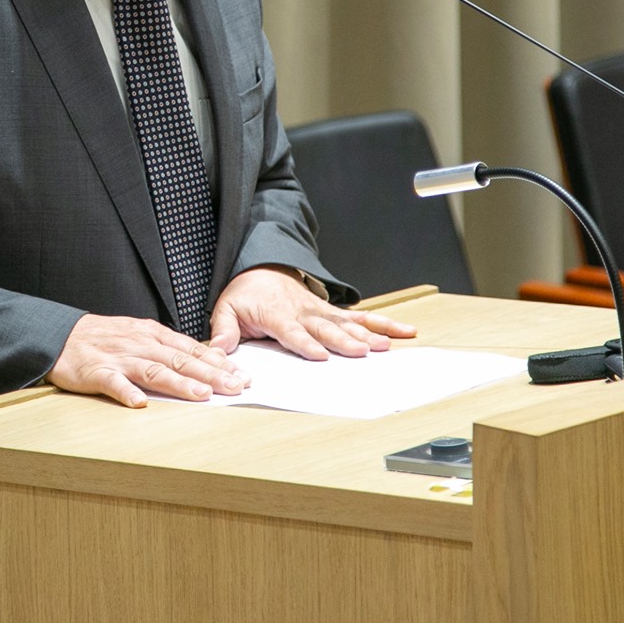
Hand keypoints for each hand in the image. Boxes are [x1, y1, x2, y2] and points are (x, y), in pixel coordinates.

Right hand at [46, 314, 251, 408]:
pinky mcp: (95, 372)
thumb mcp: (140, 335)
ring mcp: (118, 358)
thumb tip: (203, 361)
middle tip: (236, 387)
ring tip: (201, 395)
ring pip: (153, 370)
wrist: (60, 335)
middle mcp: (140, 344)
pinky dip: (125, 392)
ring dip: (179, 383)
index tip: (241, 375)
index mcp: (152, 335)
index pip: (191, 349)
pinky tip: (138, 403)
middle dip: (210, 374)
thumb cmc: (104, 339)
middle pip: (180, 359)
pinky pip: (112, 383)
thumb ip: (168, 348)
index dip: (218, 363)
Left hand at [208, 267, 417, 359]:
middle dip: (344, 341)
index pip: (292, 330)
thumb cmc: (245, 293)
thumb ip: (223, 330)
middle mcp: (303, 311)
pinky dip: (383, 324)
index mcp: (276, 313)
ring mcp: (321, 311)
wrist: (261, 267)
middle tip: (362, 353)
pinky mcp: (332, 312)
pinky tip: (403, 332)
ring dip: (369, 334)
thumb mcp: (226, 308)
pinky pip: (360, 318)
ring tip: (388, 345)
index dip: (305, 343)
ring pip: (348, 323)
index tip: (320, 355)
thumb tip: (219, 351)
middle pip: (326, 328)